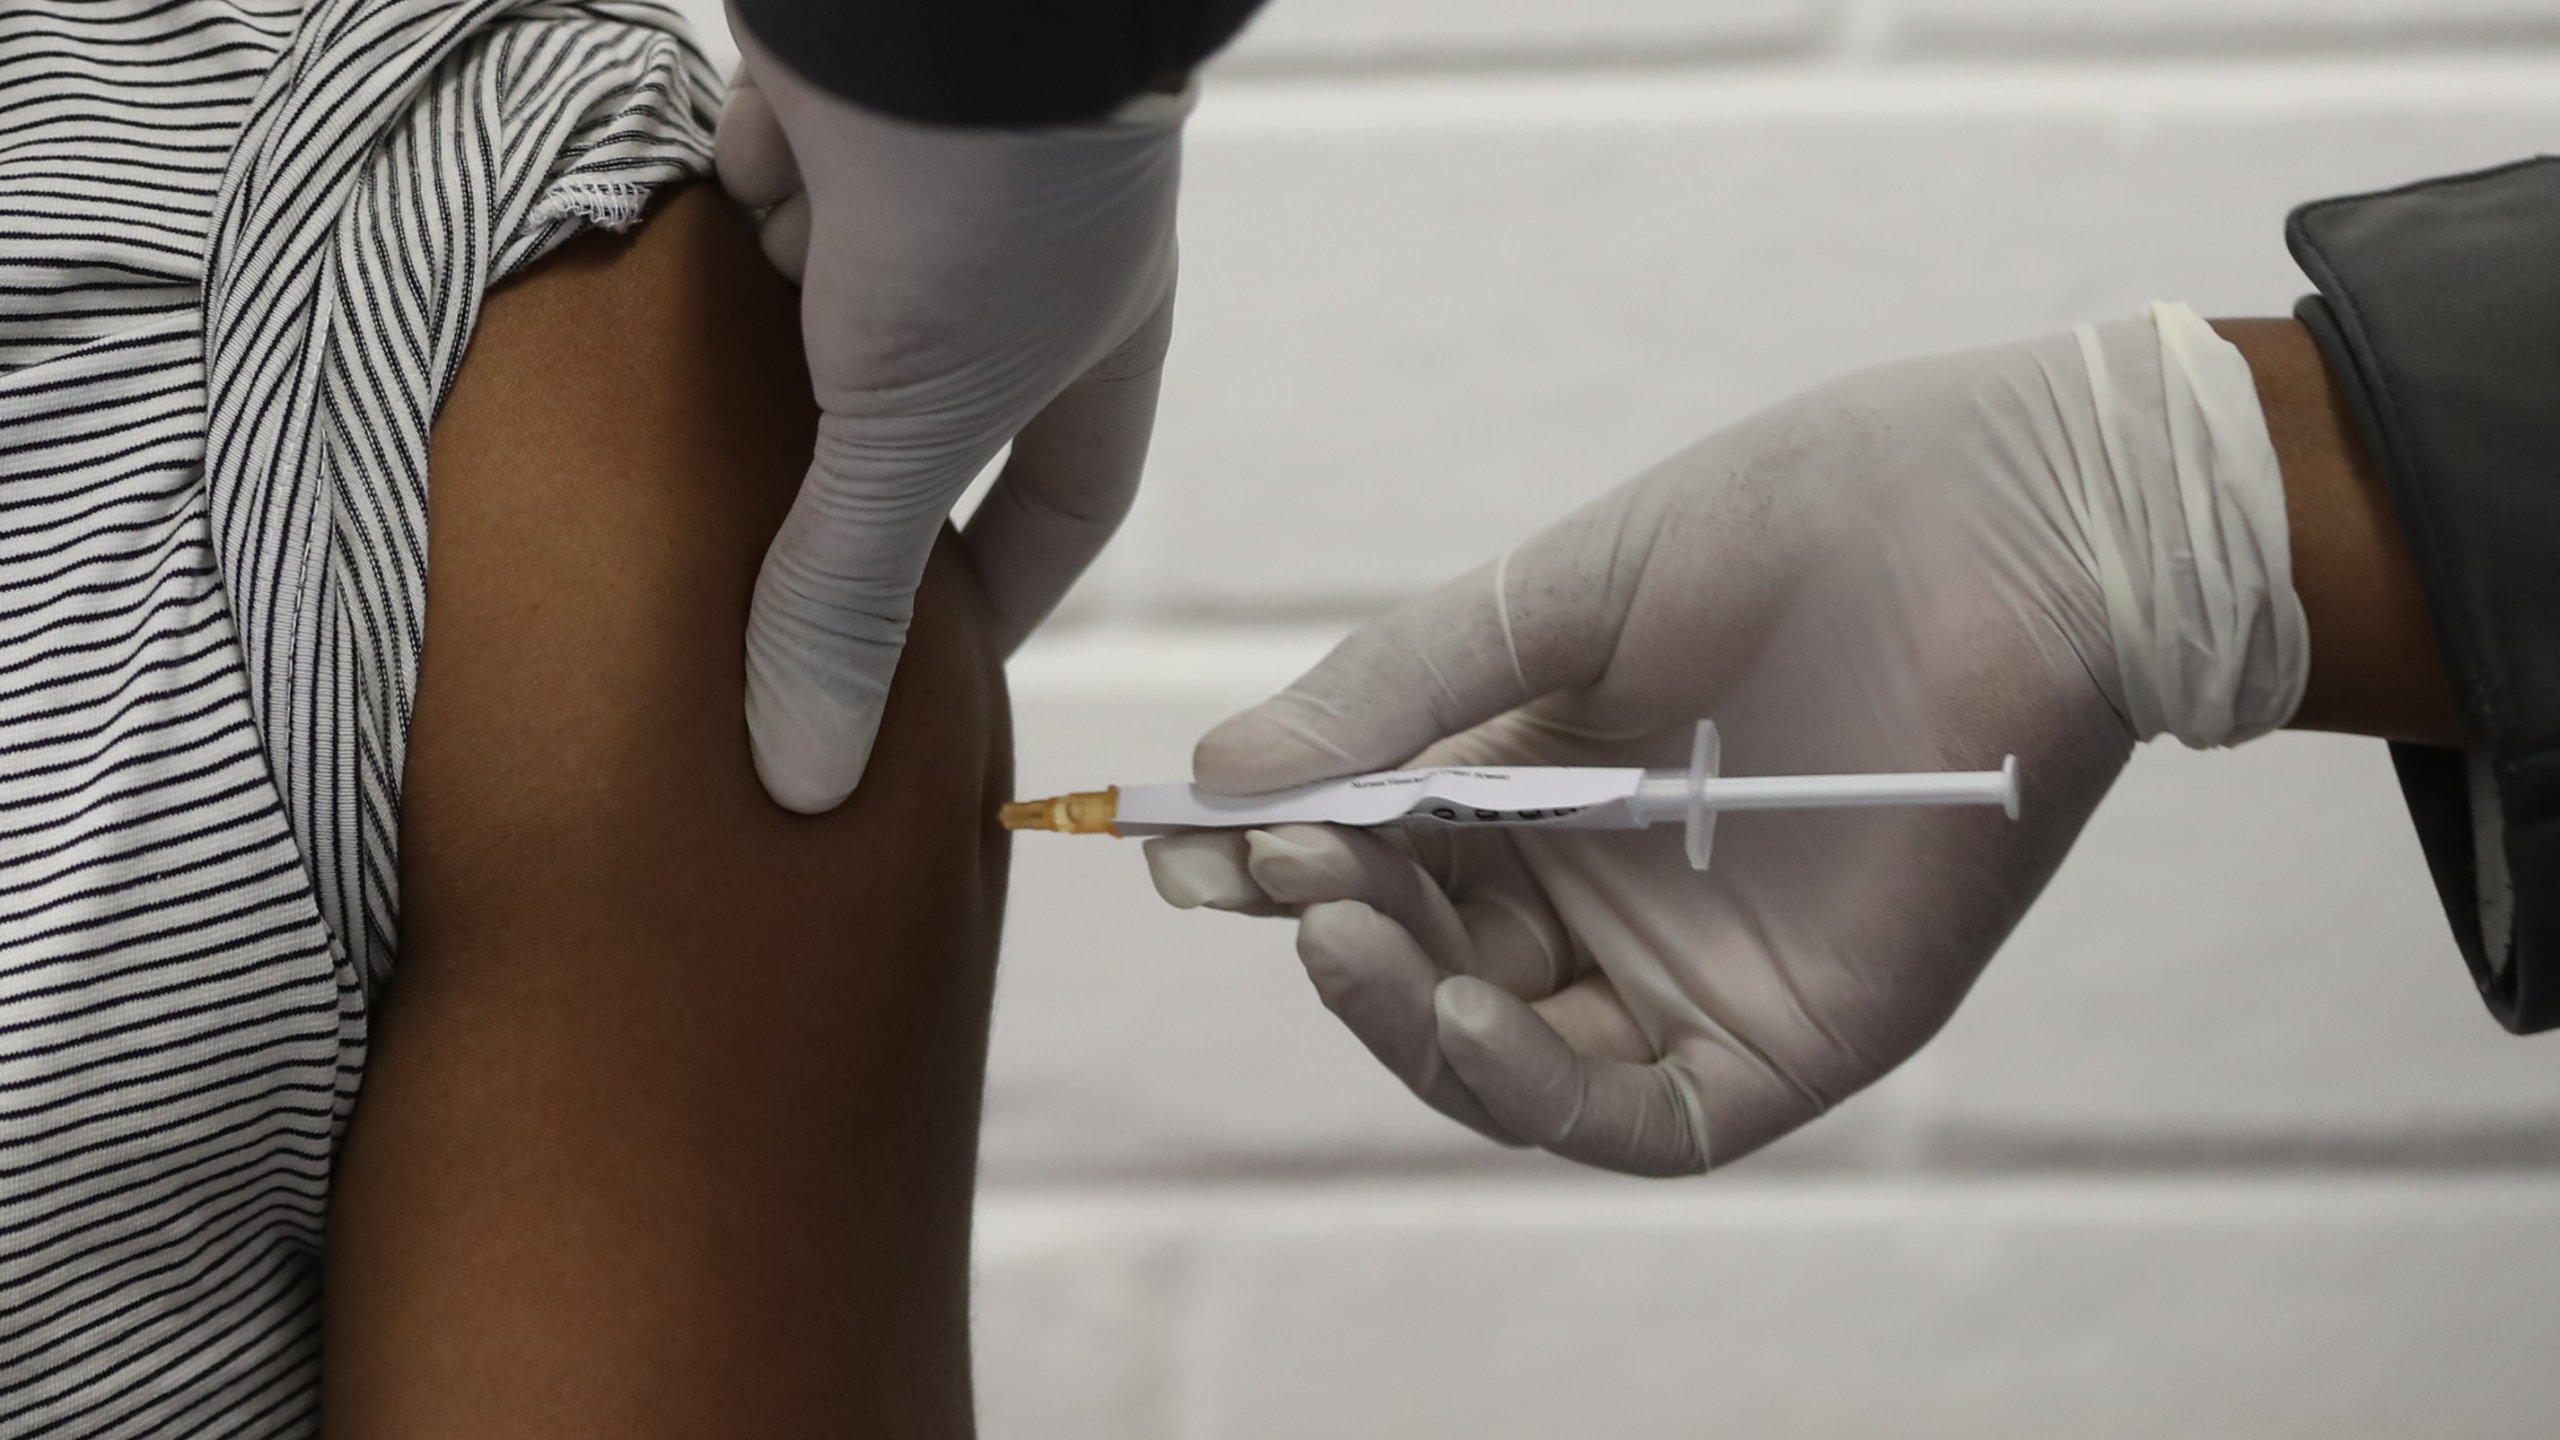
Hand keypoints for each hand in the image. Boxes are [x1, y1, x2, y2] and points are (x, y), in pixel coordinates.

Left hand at [717, 14, 1184, 809]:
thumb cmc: (990, 200)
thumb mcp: (914, 424)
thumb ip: (851, 591)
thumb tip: (805, 782)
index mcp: (1089, 347)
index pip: (1064, 501)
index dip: (1008, 590)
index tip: (938, 673)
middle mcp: (1017, 268)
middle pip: (934, 413)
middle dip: (860, 492)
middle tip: (776, 590)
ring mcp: (920, 181)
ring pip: (832, 304)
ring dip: (772, 362)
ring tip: (686, 467)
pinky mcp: (823, 104)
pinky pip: (759, 192)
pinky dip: (721, 234)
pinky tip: (665, 285)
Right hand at [1145, 305, 2304, 1174]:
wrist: (2028, 515)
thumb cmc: (1809, 520)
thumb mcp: (1560, 595)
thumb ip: (1401, 691)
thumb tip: (1218, 782)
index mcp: (1546, 780)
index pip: (1380, 856)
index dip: (1282, 857)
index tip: (1186, 837)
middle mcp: (1607, 892)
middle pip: (1428, 965)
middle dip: (1337, 921)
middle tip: (1281, 863)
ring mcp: (1694, 974)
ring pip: (1508, 1059)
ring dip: (1405, 1011)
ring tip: (1336, 923)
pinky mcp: (1788, 1040)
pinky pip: (1634, 1114)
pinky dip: (1529, 1084)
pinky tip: (1458, 1010)